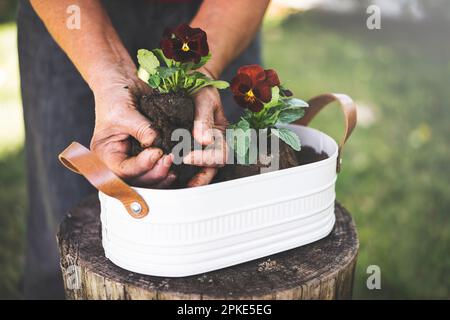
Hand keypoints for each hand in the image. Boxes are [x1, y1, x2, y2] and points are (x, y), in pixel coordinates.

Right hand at [90, 76, 175, 187]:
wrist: (124, 83)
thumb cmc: (115, 96)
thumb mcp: (124, 112)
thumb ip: (141, 129)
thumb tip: (156, 143)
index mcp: (106, 153)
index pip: (122, 170)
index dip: (141, 166)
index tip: (156, 152)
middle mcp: (119, 160)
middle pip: (136, 179)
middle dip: (154, 173)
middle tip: (169, 160)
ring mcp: (134, 159)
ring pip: (148, 178)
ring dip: (162, 175)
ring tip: (174, 164)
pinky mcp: (148, 154)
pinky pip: (156, 168)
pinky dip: (166, 170)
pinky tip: (176, 167)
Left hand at [183, 69, 228, 186]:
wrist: (190, 80)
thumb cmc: (201, 87)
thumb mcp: (204, 100)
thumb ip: (204, 120)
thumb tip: (205, 141)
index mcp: (220, 135)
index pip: (220, 155)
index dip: (205, 159)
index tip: (188, 157)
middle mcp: (213, 144)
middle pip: (213, 168)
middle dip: (201, 177)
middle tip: (187, 184)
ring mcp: (201, 147)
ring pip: (201, 169)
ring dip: (191, 177)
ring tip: (176, 183)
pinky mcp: (188, 146)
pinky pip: (187, 163)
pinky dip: (180, 170)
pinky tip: (169, 173)